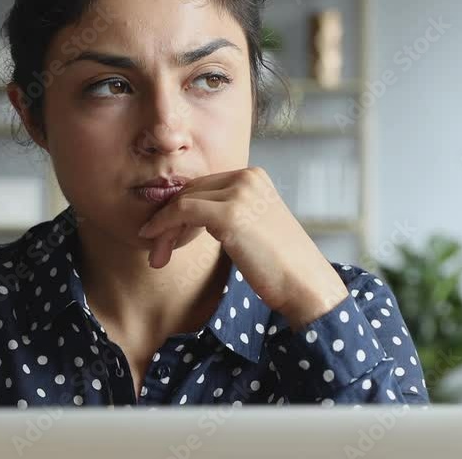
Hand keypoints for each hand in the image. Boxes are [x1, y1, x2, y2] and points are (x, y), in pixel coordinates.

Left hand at [137, 167, 348, 326]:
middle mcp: (247, 176)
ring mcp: (240, 192)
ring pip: (182, 201)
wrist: (305, 284)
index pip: (202, 187)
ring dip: (163, 228)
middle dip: (167, 220)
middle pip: (190, 192)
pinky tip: (157, 244)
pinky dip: (164, 226)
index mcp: (254, 176)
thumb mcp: (251, 226)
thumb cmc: (279, 264)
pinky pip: (182, 211)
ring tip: (157, 257)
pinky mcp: (230, 212)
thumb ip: (225, 213)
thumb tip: (184, 216)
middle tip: (156, 250)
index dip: (178, 210)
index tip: (163, 234)